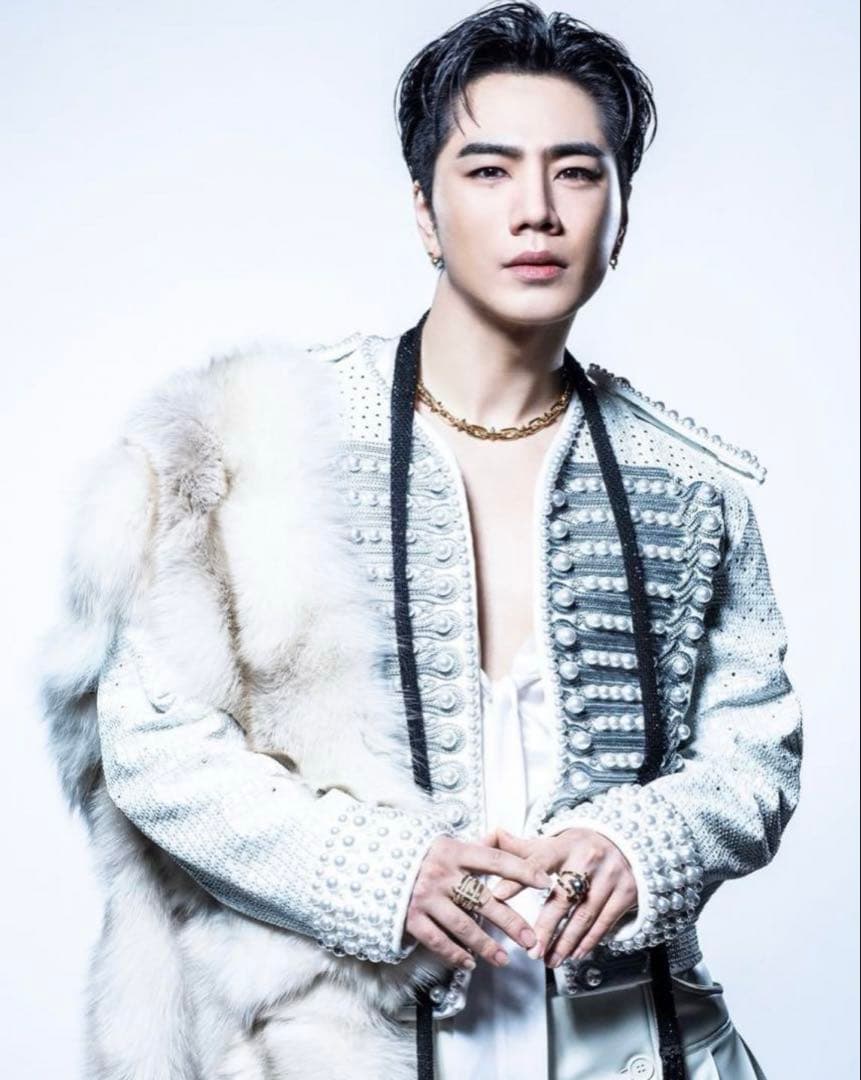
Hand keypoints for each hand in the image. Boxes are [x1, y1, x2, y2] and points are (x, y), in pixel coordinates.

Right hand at [404, 832, 552, 970]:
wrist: (376, 864)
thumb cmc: (421, 855)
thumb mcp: (447, 844)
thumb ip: (475, 849)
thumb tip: (505, 838)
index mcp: (454, 851)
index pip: (495, 860)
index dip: (522, 870)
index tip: (545, 883)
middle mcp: (441, 874)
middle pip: (483, 899)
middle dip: (510, 921)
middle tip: (531, 939)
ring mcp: (426, 897)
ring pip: (463, 925)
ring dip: (486, 945)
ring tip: (505, 958)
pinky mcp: (412, 918)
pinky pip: (438, 941)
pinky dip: (455, 954)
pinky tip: (470, 962)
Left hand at [490, 826, 637, 967]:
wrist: (624, 842)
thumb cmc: (578, 847)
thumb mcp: (552, 843)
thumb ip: (519, 847)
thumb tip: (488, 836)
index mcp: (564, 846)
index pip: (536, 862)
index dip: (517, 879)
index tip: (498, 895)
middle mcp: (588, 859)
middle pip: (563, 896)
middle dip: (546, 927)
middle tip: (531, 949)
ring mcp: (609, 876)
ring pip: (584, 914)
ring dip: (566, 942)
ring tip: (549, 959)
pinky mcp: (625, 892)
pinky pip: (605, 922)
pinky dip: (588, 941)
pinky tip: (574, 954)